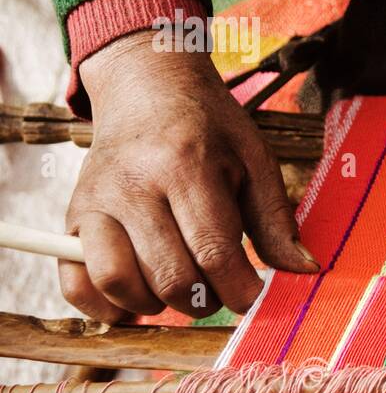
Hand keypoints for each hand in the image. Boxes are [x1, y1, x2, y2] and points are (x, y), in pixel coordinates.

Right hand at [60, 30, 318, 321]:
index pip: (213, 251)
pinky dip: (104, 306)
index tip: (253, 295)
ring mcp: (96, 202)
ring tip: (182, 290)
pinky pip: (74, 281)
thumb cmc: (210, 129)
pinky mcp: (73, 216)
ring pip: (119, 282)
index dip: (240, 289)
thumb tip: (304, 271)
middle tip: (220, 291)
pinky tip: (137, 300)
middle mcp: (135, 185)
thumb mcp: (255, 160)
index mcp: (187, 167)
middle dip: (206, 300)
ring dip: (157, 305)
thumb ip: (276, 220)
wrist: (147, 87)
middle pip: (170, 276)